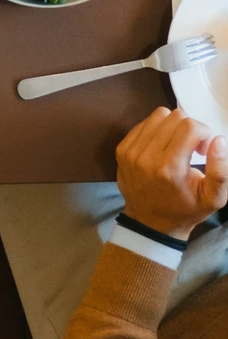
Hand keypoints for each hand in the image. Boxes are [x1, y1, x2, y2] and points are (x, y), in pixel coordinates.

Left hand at [115, 105, 227, 239]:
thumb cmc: (185, 210)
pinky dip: (157, 130)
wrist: (150, 223)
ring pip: (159, 115)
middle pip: (175, 117)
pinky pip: (144, 123)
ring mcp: (131, 151)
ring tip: (176, 146)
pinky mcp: (121, 149)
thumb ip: (220, 171)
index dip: (203, 134)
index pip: (190, 126)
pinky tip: (162, 147)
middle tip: (191, 149)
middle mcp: (147, 156)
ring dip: (173, 126)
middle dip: (189, 129)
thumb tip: (218, 139)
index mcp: (170, 168)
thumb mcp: (212, 198)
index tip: (203, 150)